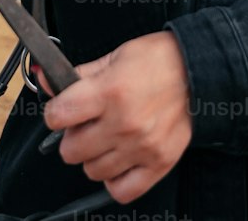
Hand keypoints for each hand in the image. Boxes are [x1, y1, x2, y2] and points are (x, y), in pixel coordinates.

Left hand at [39, 32, 191, 203]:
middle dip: (73, 136)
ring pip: (92, 171)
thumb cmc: (159, 60)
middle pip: (71, 151)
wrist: (198, 70)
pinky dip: (115, 180)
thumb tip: (49, 82)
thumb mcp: (116, 56)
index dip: (55, 113)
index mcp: (110, 91)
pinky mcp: (158, 164)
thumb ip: (79, 74)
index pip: (58, 117)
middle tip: (86, 124)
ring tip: (107, 138)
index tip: (61, 112)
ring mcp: (141, 147)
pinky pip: (121, 190)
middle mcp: (123, 122)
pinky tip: (119, 160)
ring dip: (94, 157)